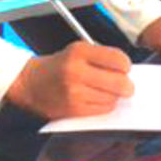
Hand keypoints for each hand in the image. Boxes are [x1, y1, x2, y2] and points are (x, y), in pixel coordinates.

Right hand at [5, 41, 133, 119]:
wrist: (32, 83)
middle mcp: (76, 71)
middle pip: (119, 82)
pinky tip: (96, 98)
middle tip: (125, 84)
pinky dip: (104, 105)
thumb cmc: (59, 65)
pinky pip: (102, 110)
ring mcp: (75, 93)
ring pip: (113, 98)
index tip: (124, 67)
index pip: (118, 59)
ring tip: (104, 90)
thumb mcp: (78, 50)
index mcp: (79, 51)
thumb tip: (128, 70)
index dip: (126, 65)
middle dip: (126, 85)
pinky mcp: (74, 110)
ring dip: (114, 96)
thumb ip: (102, 56)